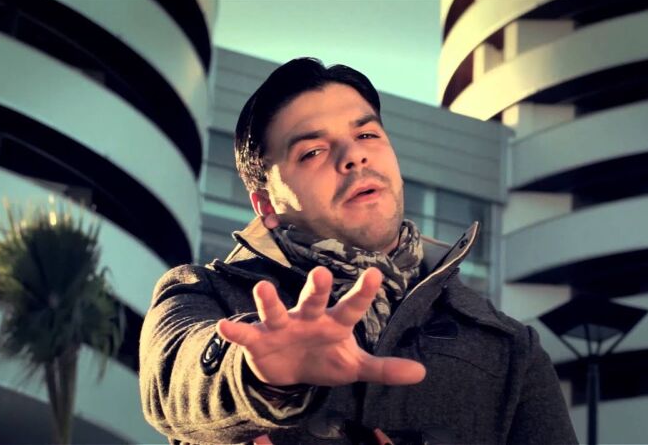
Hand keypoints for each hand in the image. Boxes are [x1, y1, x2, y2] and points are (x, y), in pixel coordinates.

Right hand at [217, 267, 425, 386]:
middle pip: (312, 300)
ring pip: (275, 310)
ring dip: (269, 300)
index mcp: (334, 322)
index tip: (375, 274)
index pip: (351, 306)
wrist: (287, 370)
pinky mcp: (258, 340)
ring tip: (263, 288)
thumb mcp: (354, 366)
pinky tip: (226, 326)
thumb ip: (384, 368)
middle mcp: (307, 318)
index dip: (363, 292)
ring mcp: (281, 326)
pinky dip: (236, 330)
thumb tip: (421, 373)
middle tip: (320, 273)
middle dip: (315, 288)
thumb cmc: (325, 358)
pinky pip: (245, 334)